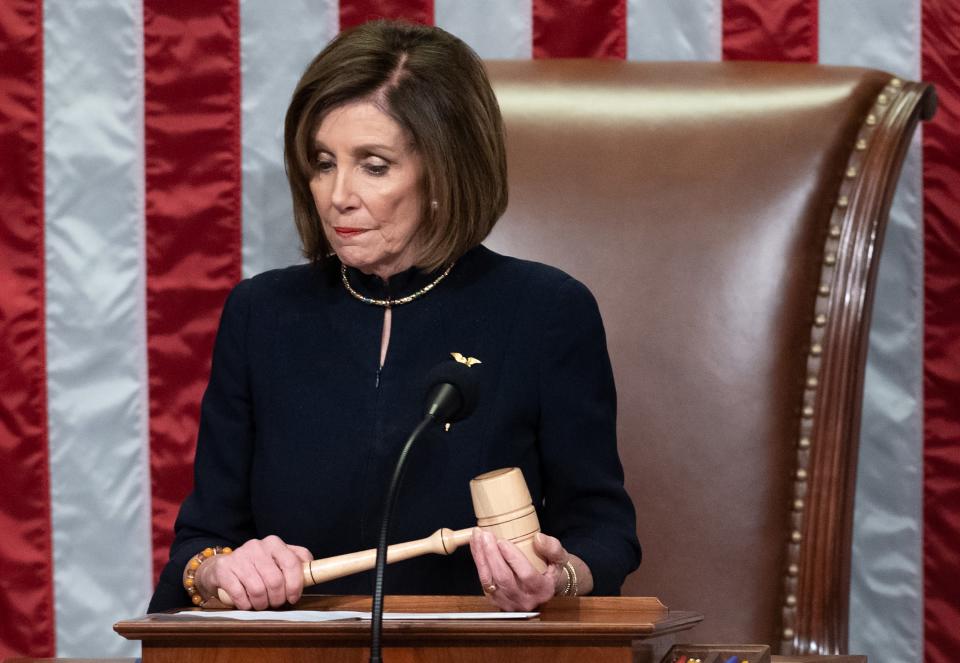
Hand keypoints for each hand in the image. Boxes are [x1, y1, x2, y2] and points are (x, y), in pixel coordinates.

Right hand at [195, 535, 312, 609]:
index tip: (293, 598)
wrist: (223, 568)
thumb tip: (313, 567)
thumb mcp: (278, 559)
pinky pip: (240, 595)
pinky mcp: (224, 570)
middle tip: (276, 603)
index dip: (295, 585)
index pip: (292, 564)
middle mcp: (257, 547)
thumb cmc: (256, 567)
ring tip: (261, 604)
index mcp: (274, 543)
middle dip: (278, 598)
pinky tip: (247, 603)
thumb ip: (296, 561)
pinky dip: (246, 605)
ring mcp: (239, 557)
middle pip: (275, 581)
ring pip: (258, 590)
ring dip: (262, 604)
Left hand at [469, 528, 570, 611]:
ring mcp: (508, 602)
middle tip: (486, 535)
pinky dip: (478, 560)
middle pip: (504, 578)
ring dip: (481, 556)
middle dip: (491, 554)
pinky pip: (482, 580)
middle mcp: (525, 600)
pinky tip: (476, 545)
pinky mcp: (495, 599)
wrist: (543, 588)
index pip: (526, 575)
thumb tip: (538, 538)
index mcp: (543, 590)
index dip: (513, 558)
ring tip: (478, 536)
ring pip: (489, 580)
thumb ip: (552, 548)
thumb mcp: (559, 558)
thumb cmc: (550, 570)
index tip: (502, 541)